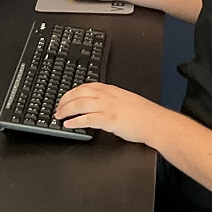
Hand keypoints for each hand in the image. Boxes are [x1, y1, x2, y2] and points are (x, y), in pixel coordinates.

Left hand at [54, 82, 170, 143]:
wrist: (154, 122)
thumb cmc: (143, 114)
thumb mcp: (124, 100)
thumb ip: (111, 99)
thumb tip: (100, 105)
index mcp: (110, 90)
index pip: (85, 86)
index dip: (72, 92)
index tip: (65, 98)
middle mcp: (106, 96)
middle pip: (79, 93)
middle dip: (65, 100)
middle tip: (58, 108)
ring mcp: (107, 107)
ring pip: (80, 104)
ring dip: (66, 110)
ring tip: (59, 116)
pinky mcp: (108, 119)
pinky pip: (87, 119)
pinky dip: (75, 121)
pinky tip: (69, 124)